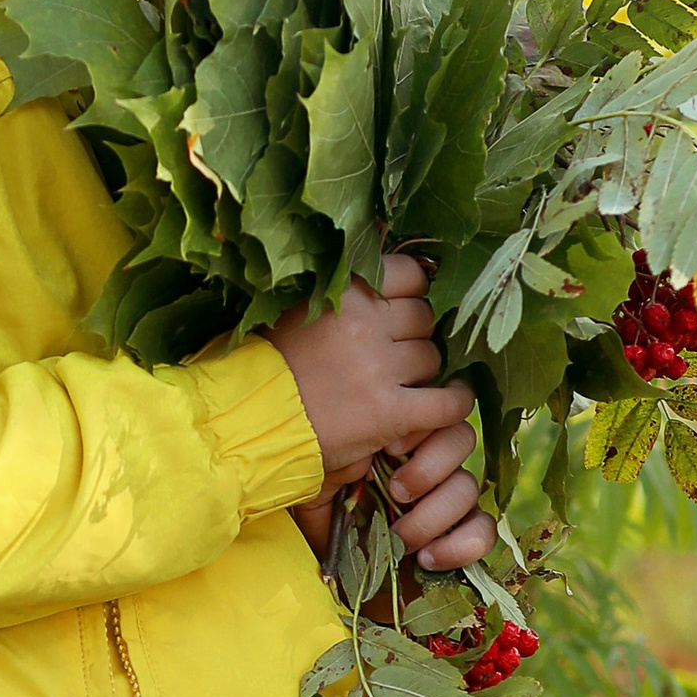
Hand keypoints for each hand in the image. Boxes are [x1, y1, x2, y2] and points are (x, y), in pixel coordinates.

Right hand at [276, 254, 496, 576]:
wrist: (243, 421)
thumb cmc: (262, 367)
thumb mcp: (295, 310)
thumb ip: (338, 294)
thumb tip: (383, 282)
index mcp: (343, 291)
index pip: (409, 275)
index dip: (411, 294)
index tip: (400, 310)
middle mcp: (366, 323)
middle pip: (423, 318)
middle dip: (413, 336)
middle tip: (392, 356)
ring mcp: (379, 368)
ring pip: (432, 358)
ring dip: (422, 372)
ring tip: (399, 385)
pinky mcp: (389, 412)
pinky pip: (446, 403)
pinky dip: (453, 403)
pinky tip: (447, 404)